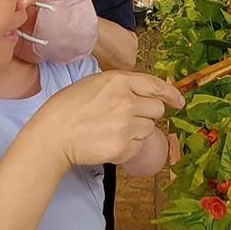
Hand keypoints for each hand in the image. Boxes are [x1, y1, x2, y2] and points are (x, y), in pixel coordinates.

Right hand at [31, 71, 184, 167]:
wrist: (52, 135)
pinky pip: (139, 146)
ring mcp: (126, 126)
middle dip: (148, 114)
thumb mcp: (94, 84)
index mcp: (119, 81)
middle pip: (157, 110)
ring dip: (137, 130)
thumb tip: (146, 92)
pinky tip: (110, 142)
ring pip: (149, 129)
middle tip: (128, 118)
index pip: (155, 86)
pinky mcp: (123, 147)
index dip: (171, 94)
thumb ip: (121, 85)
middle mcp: (127, 102)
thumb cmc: (67, 108)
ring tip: (113, 130)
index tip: (178, 101)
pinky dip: (130, 146)